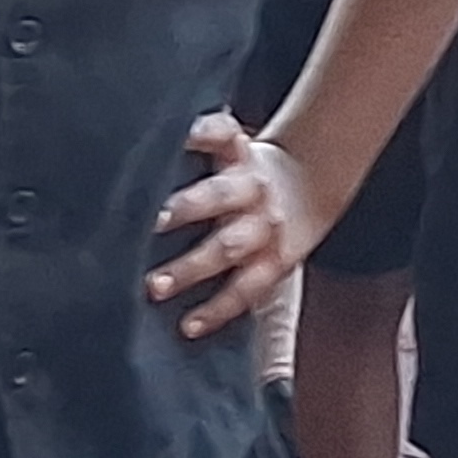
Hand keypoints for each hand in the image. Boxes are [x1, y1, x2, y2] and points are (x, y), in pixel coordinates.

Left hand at [148, 111, 305, 338]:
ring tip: (156, 284)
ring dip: (190, 269)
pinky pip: (245, 291)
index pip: (220, 133)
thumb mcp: (228, 142)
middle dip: (185, 207)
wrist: (306, 186)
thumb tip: (152, 132)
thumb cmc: (244, 168)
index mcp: (239, 154)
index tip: (173, 140)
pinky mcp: (274, 264)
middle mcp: (253, 190)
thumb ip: (198, 137)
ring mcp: (265, 230)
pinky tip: (189, 324)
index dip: (198, 134)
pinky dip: (217, 311)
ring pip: (228, 249)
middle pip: (220, 195)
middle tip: (150, 220)